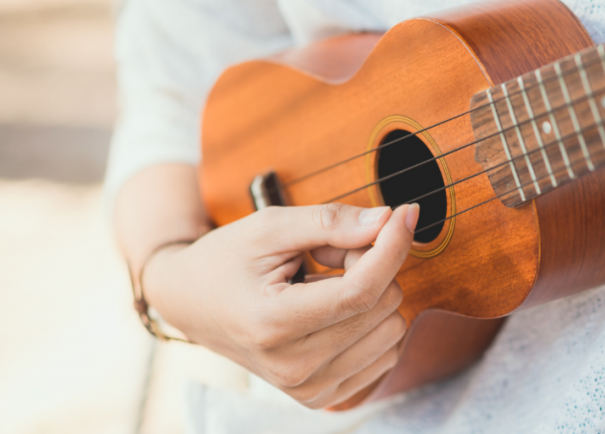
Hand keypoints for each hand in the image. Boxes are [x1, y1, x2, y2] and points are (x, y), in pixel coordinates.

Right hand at [142, 202, 419, 408]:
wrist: (191, 304)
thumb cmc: (228, 258)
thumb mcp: (270, 226)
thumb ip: (330, 222)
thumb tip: (389, 220)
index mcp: (272, 324)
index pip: (360, 291)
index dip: (392, 247)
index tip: (406, 214)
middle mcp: (292, 367)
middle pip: (381, 305)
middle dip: (369, 266)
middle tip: (328, 255)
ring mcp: (308, 388)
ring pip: (392, 329)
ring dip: (371, 295)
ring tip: (324, 283)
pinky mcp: (323, 396)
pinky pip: (387, 353)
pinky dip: (370, 322)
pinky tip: (332, 311)